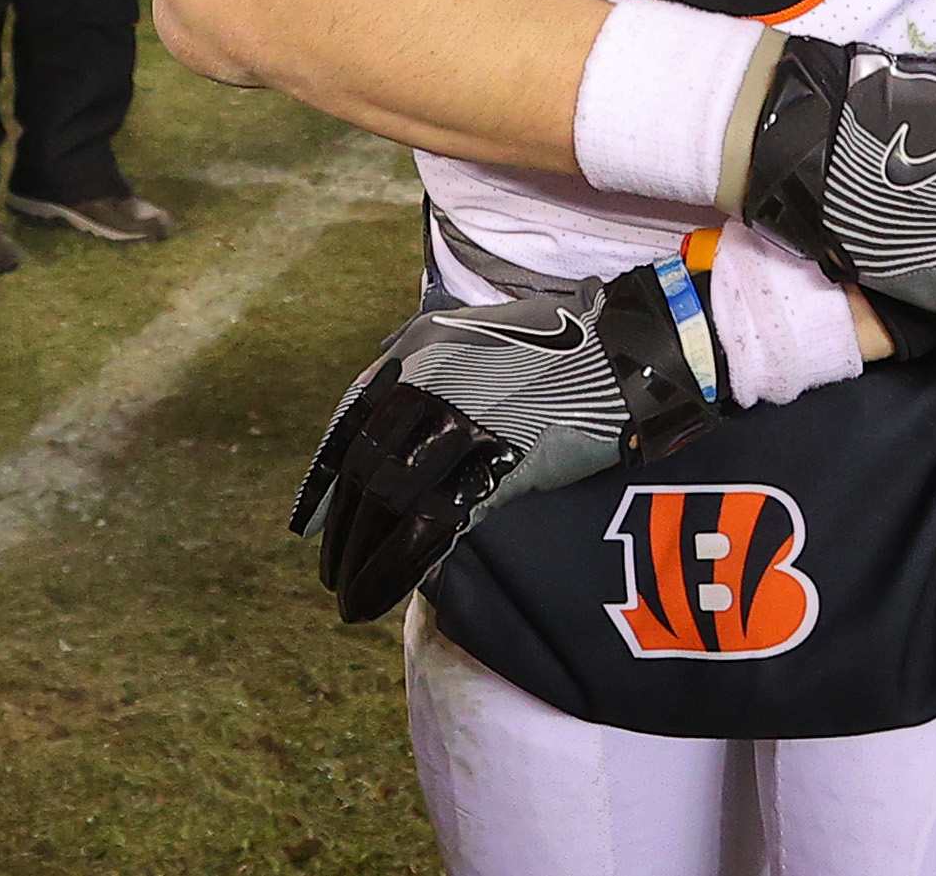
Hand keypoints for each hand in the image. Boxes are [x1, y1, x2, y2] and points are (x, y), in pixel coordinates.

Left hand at [288, 260, 720, 623]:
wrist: (627, 348)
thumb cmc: (560, 341)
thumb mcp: (474, 332)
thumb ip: (422, 362)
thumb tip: (379, 406)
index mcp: (417, 353)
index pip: (348, 429)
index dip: (324, 486)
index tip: (308, 528)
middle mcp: (429, 385)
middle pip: (367, 475)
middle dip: (344, 537)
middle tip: (331, 578)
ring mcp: (463, 424)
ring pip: (392, 506)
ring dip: (365, 562)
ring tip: (352, 602)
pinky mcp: (500, 462)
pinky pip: (436, 525)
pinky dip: (405, 565)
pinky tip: (392, 592)